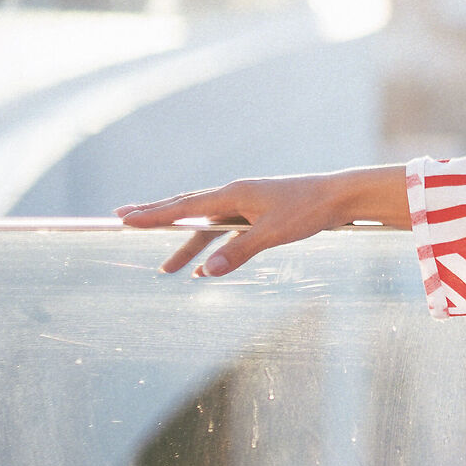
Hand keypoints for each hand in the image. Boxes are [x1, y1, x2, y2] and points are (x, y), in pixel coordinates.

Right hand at [117, 164, 409, 277]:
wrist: (342, 197)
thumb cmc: (310, 210)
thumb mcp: (274, 233)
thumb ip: (240, 251)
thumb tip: (209, 270)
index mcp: (234, 195)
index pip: (185, 206)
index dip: (153, 214)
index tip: (123, 218)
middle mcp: (236, 196)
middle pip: (188, 209)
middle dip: (157, 217)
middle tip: (123, 219)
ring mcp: (248, 206)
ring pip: (208, 226)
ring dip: (188, 246)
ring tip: (166, 269)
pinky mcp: (261, 216)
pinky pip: (228, 233)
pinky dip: (214, 248)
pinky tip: (208, 268)